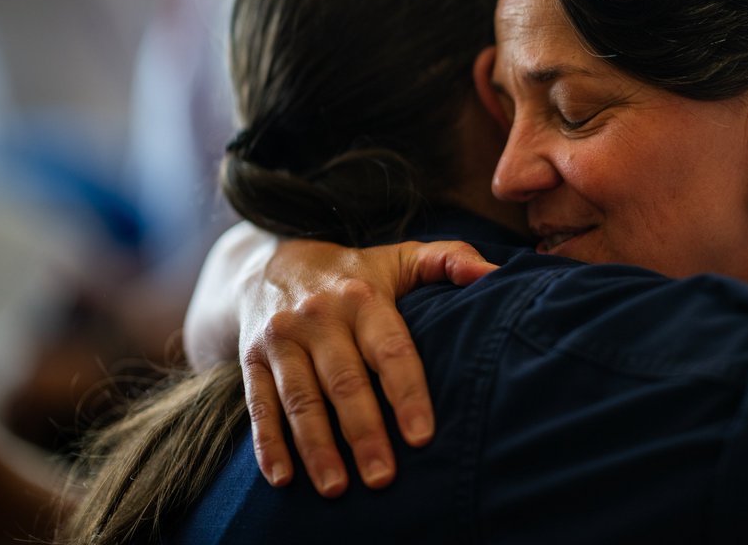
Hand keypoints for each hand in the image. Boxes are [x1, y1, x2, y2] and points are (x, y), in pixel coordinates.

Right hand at [239, 239, 495, 496]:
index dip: (407, 393)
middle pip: (344, 381)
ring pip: (300, 399)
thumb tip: (496, 274)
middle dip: (364, 432)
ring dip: (316, 447)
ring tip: (337, 488)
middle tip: (384, 477)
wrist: (272, 260)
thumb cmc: (356, 273)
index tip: (422, 436)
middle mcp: (319, 317)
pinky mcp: (251, 358)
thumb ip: (450, 260)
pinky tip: (282, 479)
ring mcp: (281, 339)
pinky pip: (259, 404)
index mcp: (362, 297)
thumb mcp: (402, 258)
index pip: (389, 349)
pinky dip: (268, 444)